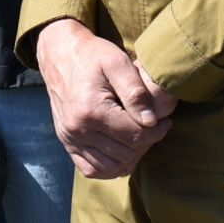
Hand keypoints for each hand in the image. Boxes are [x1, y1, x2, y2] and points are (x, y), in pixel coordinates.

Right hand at [36, 18, 174, 178]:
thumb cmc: (92, 55)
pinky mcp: (66, 142)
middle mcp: (78, 129)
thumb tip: (151, 121)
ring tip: (139, 136)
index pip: (135, 137)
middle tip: (153, 127)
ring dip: (131, 157)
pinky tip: (121, 150)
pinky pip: (91, 169)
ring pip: (111, 167)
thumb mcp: (117, 62)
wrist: (59, 53)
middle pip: (125, 154)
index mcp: (92, 110)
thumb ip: (135, 92)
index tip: (164, 121)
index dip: (156, 132)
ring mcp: (70, 138)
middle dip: (146, 143)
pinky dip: (110, 167)